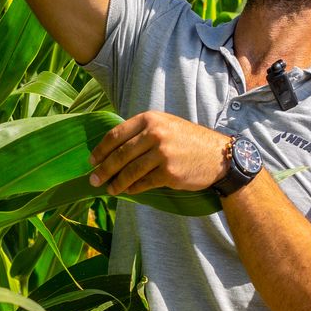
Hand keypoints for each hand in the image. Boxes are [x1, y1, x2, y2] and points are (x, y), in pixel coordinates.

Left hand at [88, 112, 230, 195]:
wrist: (218, 156)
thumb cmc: (188, 141)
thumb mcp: (165, 125)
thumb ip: (141, 133)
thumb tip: (111, 150)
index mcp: (150, 119)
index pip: (116, 135)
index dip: (101, 150)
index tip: (92, 161)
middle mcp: (155, 133)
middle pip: (120, 154)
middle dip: (103, 169)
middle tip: (93, 180)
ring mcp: (162, 153)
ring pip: (129, 171)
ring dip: (116, 182)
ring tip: (108, 189)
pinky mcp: (169, 173)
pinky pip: (143, 183)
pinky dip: (133, 188)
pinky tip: (128, 191)